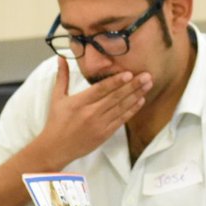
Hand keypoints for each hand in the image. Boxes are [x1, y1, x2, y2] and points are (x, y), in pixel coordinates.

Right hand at [35, 58, 151, 164]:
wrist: (56, 148)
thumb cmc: (56, 121)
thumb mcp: (57, 97)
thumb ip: (62, 77)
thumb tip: (61, 58)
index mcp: (79, 102)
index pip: (100, 89)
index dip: (116, 81)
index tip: (129, 73)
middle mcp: (90, 113)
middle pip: (115, 97)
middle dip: (133, 86)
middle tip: (147, 76)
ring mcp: (99, 124)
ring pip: (121, 108)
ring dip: (136, 95)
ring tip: (148, 85)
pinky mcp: (104, 134)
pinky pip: (121, 120)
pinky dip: (132, 110)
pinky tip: (140, 100)